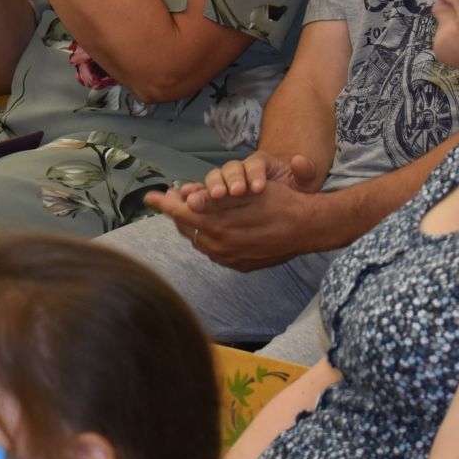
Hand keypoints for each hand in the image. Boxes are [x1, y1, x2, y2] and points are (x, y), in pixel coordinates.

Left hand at [144, 151, 324, 271]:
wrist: (308, 227)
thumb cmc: (278, 201)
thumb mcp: (245, 193)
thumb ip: (214, 200)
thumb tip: (188, 202)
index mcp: (218, 226)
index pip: (181, 214)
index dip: (164, 204)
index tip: (150, 197)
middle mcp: (220, 246)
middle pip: (186, 228)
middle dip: (177, 212)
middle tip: (172, 199)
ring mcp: (230, 258)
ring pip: (198, 241)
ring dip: (191, 226)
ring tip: (189, 212)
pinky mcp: (239, 265)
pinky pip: (214, 252)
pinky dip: (207, 239)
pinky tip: (209, 228)